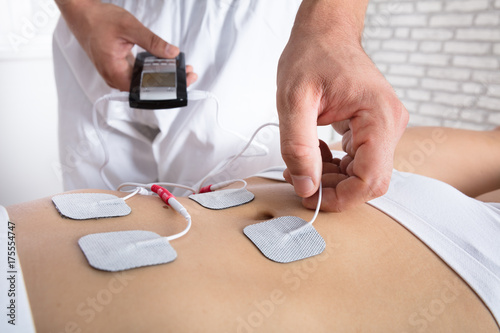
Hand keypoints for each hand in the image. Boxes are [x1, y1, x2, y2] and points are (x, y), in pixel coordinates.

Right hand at [57, 1, 196, 90]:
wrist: (82, 13)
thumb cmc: (98, 19)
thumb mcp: (130, 28)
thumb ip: (152, 42)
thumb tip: (172, 53)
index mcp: (115, 72)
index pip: (145, 90)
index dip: (167, 88)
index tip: (183, 81)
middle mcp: (114, 78)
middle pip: (146, 89)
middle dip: (169, 82)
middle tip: (187, 73)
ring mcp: (116, 74)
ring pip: (143, 82)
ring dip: (162, 76)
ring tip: (180, 68)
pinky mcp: (119, 67)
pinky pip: (138, 74)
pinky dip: (152, 70)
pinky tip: (165, 63)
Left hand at [277, 6, 407, 211]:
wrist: (325, 34)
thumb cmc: (313, 55)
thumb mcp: (294, 100)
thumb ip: (298, 146)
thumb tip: (306, 186)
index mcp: (379, 117)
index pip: (371, 179)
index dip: (340, 197)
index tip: (310, 196)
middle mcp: (390, 125)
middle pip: (370, 181)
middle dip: (334, 190)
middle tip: (299, 180)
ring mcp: (384, 128)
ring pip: (363, 175)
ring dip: (332, 179)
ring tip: (300, 165)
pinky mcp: (373, 129)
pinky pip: (358, 162)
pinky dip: (335, 167)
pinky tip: (314, 153)